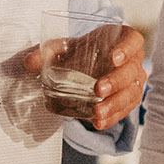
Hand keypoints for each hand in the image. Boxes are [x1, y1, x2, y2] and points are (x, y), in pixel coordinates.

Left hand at [25, 24, 147, 130]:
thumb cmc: (83, 51)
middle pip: (131, 71)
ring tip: (97, 113)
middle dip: (116, 81)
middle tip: (98, 89)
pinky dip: (112, 117)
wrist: (89, 64)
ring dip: (114, 105)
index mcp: (123, 40)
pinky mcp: (129, 100)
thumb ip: (49, 51)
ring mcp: (134, 82)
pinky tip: (99, 123)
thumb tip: (29, 62)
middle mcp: (133, 61)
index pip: (133, 40)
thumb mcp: (66, 47)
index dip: (126, 48)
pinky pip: (125, 110)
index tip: (114, 57)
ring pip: (131, 94)